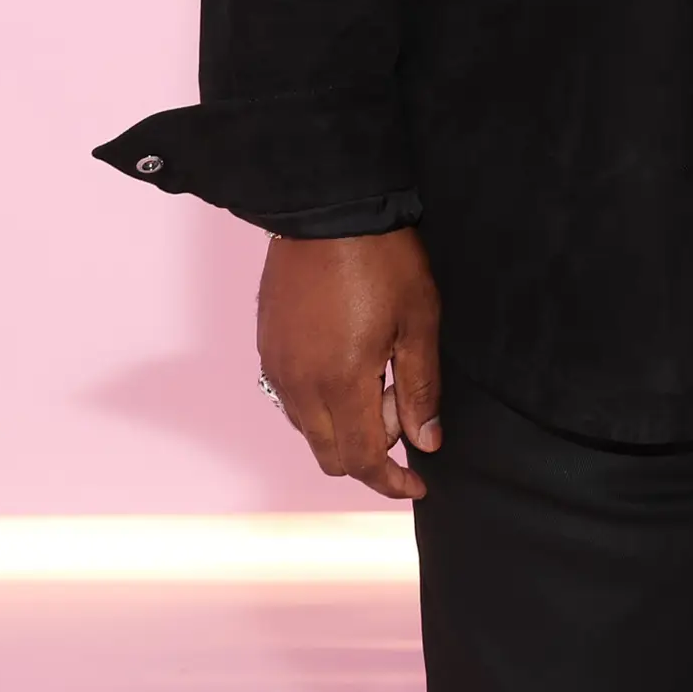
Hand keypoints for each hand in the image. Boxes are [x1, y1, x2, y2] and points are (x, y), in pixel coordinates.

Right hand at [256, 229, 443, 497]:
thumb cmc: (382, 259)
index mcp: (340, 383)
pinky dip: (322, 405)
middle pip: (330, 455)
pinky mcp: (267, 349)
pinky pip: (292, 401)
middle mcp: (299, 385)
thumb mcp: (419, 322)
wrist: (328, 208)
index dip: (391, 482)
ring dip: (345, 428)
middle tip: (405, 411)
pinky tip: (350, 369)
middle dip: (372, 453)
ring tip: (381, 381)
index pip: (362, 460)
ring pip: (309, 430)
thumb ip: (420, 389)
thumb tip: (426, 442)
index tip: (418, 483)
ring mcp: (276, 368)